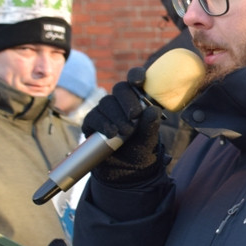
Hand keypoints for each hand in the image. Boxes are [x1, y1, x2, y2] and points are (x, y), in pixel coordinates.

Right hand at [81, 67, 164, 185]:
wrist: (124, 169)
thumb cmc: (139, 149)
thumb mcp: (149, 139)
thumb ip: (151, 125)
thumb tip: (153, 110)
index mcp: (138, 100)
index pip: (136, 80)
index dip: (136, 75)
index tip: (138, 81)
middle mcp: (121, 102)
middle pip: (120, 89)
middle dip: (127, 100)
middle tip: (134, 115)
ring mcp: (106, 111)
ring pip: (107, 102)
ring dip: (116, 116)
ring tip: (126, 132)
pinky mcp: (92, 122)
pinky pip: (94, 116)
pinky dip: (103, 124)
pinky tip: (112, 133)